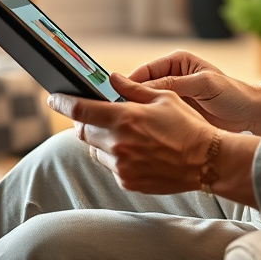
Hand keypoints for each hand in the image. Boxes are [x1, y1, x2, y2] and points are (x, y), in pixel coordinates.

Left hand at [48, 74, 260, 204]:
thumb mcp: (164, 98)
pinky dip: (116, 157)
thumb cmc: (187, 125)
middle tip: (96, 116)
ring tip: (125, 135)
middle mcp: (118, 143)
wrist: (206, 161)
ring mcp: (121, 166)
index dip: (62, 103)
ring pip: (95, 150)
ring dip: (101, 141)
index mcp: (125, 118)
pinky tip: (136, 152)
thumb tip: (111, 78)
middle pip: (83, 132)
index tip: (54, 98)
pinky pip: (110, 166)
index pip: (80, 110)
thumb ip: (133, 89)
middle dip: (85, 122)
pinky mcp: (127, 181)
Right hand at [128, 51, 260, 135]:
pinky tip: (140, 133)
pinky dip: (147, 124)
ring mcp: (172, 97)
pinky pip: (155, 118)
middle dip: (129, 100)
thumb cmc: (231, 94)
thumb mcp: (203, 85)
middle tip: (115, 114)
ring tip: (125, 126)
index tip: (114, 96)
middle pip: (141, 88)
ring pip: (146, 105)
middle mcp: (171, 77)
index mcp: (177, 62)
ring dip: (137, 114)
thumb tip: (142, 86)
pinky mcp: (175, 114)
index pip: (144, 71)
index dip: (128, 83)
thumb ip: (174, 84)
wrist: (250, 115)